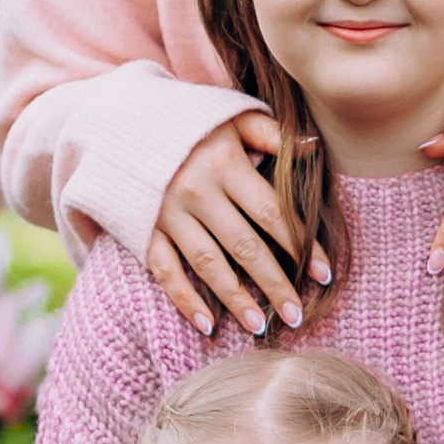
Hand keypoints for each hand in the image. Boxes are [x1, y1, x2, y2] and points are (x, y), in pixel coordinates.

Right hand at [149, 114, 318, 339]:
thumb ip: (271, 133)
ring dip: (235, 299)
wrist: (119, 122)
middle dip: (274, 284)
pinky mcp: (143, 228)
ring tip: (259, 327)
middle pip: (245, 246)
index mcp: (225, 162)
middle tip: (297, 316)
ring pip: (208, 264)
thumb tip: (315, 146)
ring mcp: (167, 213)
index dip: (301, 245)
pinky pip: (165, 271)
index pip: (273, 212)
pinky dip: (185, 300)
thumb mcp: (230, 116)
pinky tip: (207, 325)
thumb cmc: (189, 122)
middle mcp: (197, 191)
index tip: (324, 274)